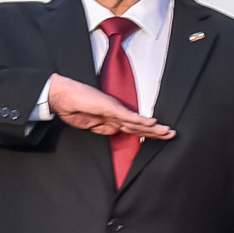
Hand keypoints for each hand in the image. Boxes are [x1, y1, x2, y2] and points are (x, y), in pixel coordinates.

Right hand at [43, 74, 170, 141]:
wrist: (61, 96)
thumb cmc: (72, 107)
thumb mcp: (90, 124)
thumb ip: (103, 128)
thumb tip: (115, 132)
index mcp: (111, 118)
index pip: (133, 128)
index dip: (147, 133)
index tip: (159, 136)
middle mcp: (116, 113)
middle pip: (140, 125)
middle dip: (156, 132)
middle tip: (172, 134)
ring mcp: (113, 110)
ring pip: (138, 122)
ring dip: (154, 128)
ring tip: (167, 131)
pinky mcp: (109, 107)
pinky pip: (127, 116)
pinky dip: (140, 121)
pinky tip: (152, 123)